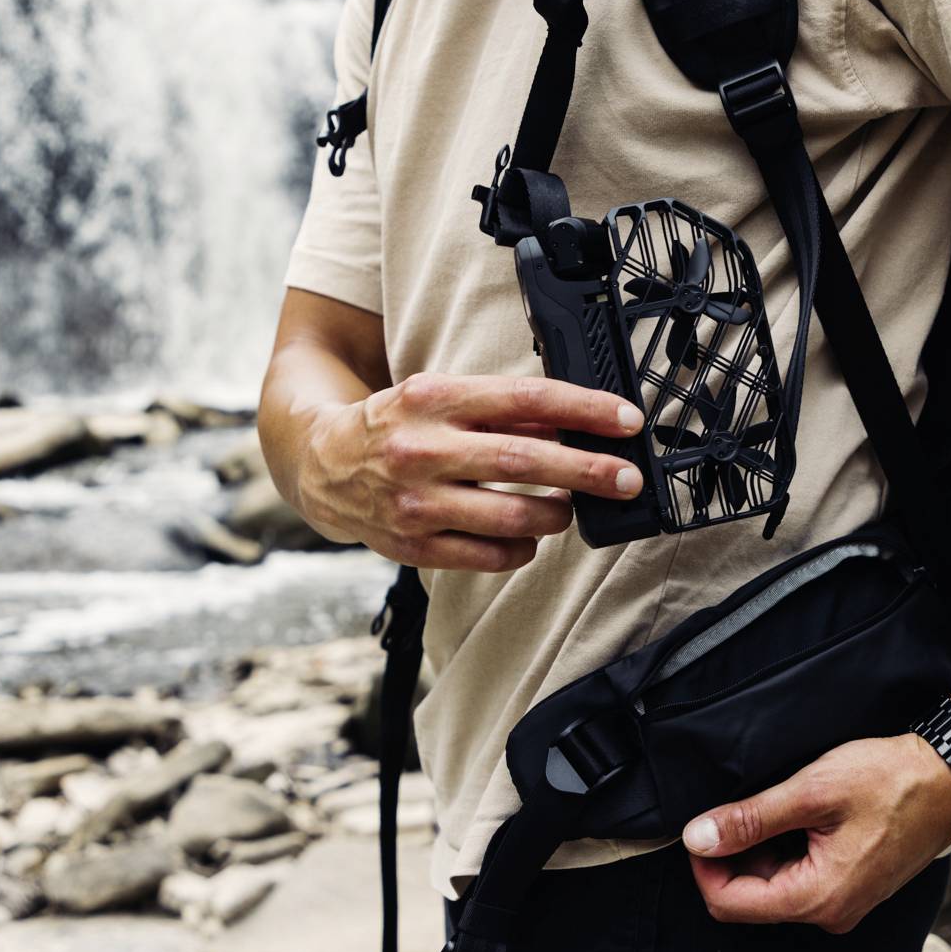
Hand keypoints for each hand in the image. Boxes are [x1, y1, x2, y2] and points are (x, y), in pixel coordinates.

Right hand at [293, 371, 646, 570]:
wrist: (322, 465)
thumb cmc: (396, 425)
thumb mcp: (441, 397)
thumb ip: (501, 410)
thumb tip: (573, 422)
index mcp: (434, 398)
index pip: (526, 399)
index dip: (584, 410)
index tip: (626, 421)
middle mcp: (422, 448)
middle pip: (526, 460)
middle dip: (589, 471)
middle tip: (628, 479)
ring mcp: (416, 501)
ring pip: (513, 516)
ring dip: (557, 514)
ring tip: (569, 508)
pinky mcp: (413, 545)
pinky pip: (489, 554)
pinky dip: (522, 547)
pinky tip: (529, 535)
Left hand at [681, 734, 950, 932]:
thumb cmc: (889, 780)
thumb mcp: (811, 791)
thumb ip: (750, 819)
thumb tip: (697, 838)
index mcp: (818, 899)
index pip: (729, 904)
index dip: (703, 866)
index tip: (700, 827)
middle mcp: (830, 914)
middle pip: (749, 900)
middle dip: (730, 857)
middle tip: (736, 808)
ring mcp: (844, 904)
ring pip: (773, 889)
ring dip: (758, 851)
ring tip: (773, 806)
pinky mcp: (852, 888)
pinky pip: (799, 880)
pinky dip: (784, 851)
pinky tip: (794, 816)